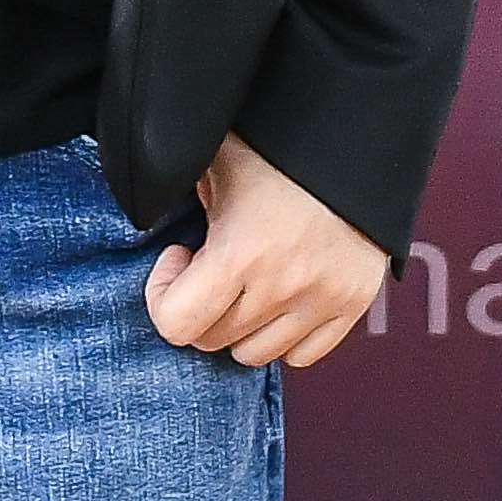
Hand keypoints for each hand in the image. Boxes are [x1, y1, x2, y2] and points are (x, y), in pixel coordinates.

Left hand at [148, 132, 389, 368]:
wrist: (354, 144)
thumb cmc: (275, 149)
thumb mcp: (213, 161)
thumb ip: (176, 189)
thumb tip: (147, 205)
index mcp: (240, 252)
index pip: (176, 325)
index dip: (162, 295)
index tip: (179, 257)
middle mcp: (282, 288)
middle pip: (213, 341)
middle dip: (197, 308)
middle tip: (208, 267)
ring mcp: (322, 302)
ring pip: (256, 354)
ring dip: (238, 327)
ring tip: (242, 282)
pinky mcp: (353, 306)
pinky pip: (303, 356)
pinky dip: (282, 337)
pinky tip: (275, 298)